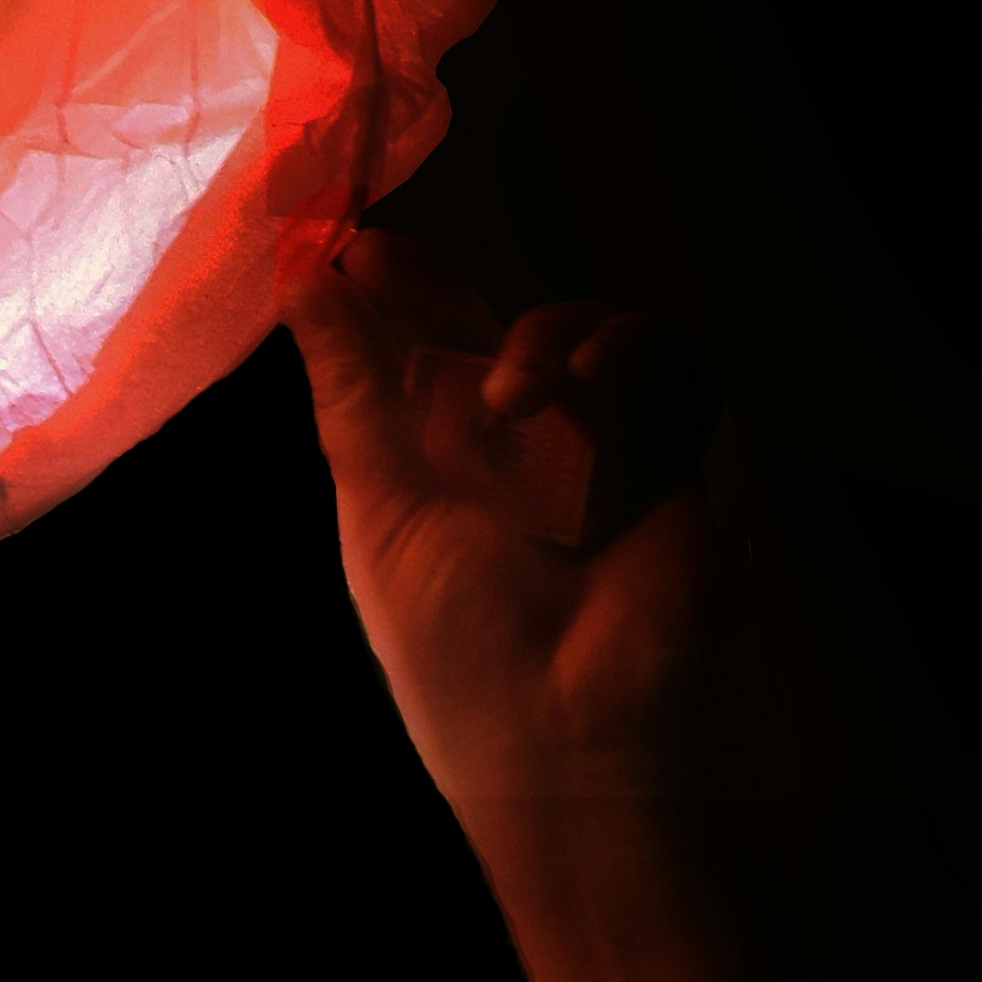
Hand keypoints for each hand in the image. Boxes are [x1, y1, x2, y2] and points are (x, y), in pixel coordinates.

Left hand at [285, 232, 714, 861]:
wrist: (567, 736)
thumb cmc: (459, 648)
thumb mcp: (381, 510)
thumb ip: (351, 393)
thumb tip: (301, 289)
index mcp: (444, 468)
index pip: (417, 353)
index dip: (387, 294)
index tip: (340, 246)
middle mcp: (525, 452)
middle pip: (492, 324)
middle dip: (437, 285)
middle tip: (383, 255)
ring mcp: (604, 449)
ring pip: (582, 330)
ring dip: (541, 339)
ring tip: (515, 403)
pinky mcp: (681, 456)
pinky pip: (664, 366)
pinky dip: (622, 363)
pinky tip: (581, 399)